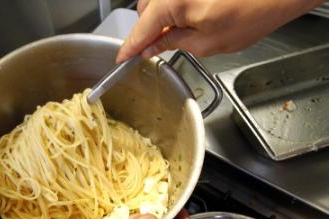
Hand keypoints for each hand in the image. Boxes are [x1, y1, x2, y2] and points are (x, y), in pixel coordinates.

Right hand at [116, 0, 324, 61]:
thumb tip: (150, 48)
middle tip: (158, 50)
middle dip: (148, 31)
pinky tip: (188, 18)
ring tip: (182, 33)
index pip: (140, 29)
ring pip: (156, 1)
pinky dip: (172, 7)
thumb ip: (171, 44)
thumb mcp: (207, 42)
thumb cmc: (253, 12)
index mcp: (172, 2)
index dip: (129, 48)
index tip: (121, 59)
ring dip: (161, 18)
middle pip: (144, 11)